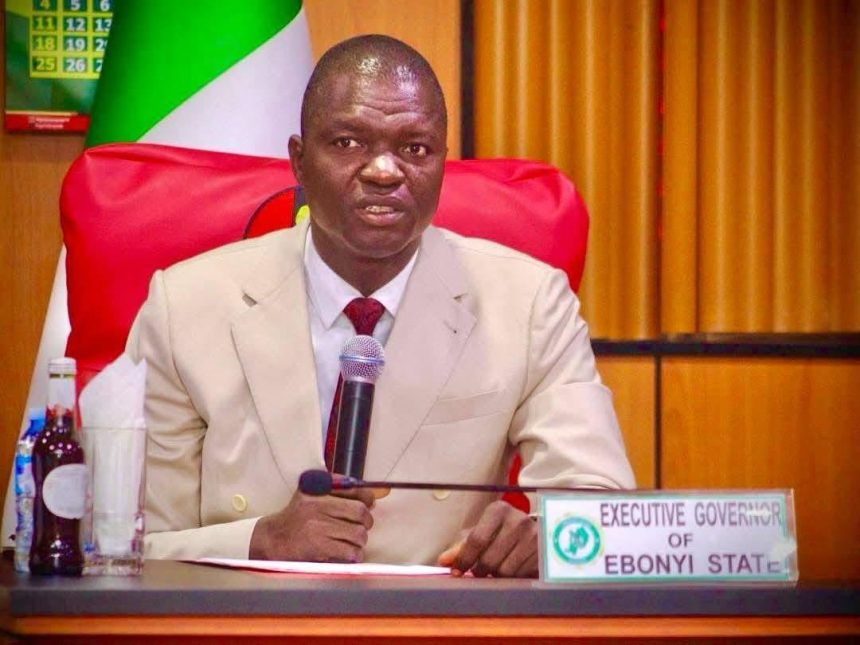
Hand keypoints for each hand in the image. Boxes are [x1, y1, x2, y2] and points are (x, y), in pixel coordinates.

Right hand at [249, 481, 374, 561]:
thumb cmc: (295, 517)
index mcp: (317, 489)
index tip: (369, 504)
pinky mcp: (319, 547)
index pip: (353, 488)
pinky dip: (354, 554)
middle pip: (359, 511)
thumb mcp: (309, 493)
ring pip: (358, 533)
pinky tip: (350, 553)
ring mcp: (318, 527)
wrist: (272, 539)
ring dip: (361, 539)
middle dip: (367, 521)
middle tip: (364, 525)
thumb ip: (333, 488)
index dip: (367, 497)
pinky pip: (349, 551)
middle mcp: (318, 506)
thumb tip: (367, 495)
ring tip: (354, 541)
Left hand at [437, 500, 537, 577]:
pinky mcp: (544, 554)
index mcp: (498, 510)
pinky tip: (513, 567)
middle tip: (479, 570)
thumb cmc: (501, 532)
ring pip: (505, 571)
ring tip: (497, 566)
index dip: (464, 559)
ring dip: (496, 575)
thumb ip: (460, 546)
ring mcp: (534, 537)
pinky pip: (520, 577)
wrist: (535, 532)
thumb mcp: (480, 532)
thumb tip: (443, 561)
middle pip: (489, 559)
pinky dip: (512, 577)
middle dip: (480, 570)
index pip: (476, 540)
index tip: (456, 571)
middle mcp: (518, 520)